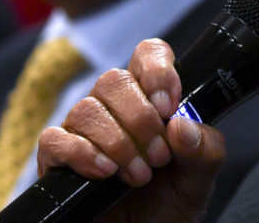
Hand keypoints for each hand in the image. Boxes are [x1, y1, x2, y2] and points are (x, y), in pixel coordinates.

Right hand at [38, 39, 225, 222]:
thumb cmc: (169, 204)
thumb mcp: (200, 177)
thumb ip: (204, 149)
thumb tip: (182, 125)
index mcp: (149, 99)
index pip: (147, 54)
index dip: (157, 70)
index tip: (169, 106)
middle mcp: (112, 109)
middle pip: (113, 80)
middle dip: (140, 119)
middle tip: (159, 157)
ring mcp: (81, 133)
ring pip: (87, 108)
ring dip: (118, 143)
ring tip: (139, 176)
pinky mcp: (56, 162)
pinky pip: (55, 140)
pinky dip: (81, 153)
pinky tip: (105, 172)